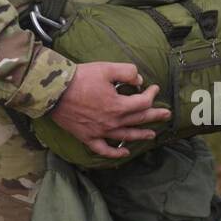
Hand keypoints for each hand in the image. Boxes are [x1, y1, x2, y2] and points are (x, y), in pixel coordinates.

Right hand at [47, 62, 171, 159]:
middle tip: (166, 115)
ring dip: (140, 135)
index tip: (154, 88)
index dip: (151, 95)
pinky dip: (115, 152)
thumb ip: (127, 72)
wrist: (54, 91)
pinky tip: (124, 152)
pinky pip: (104, 149)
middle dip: (154, 116)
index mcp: (118, 106)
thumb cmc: (80, 78)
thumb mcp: (106, 68)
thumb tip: (139, 80)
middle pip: (138, 120)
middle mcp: (113, 122)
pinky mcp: (88, 137)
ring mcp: (100, 132)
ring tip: (152, 135)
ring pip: (125, 136)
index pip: (142, 103)